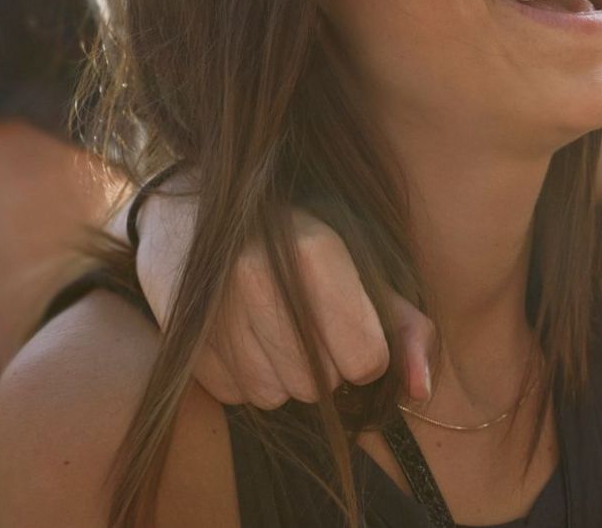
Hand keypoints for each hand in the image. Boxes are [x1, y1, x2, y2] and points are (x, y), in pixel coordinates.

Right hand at [135, 189, 435, 407]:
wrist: (193, 205)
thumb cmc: (298, 233)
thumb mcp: (362, 258)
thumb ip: (405, 324)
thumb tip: (421, 392)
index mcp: (314, 249)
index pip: (365, 360)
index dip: (368, 352)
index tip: (352, 325)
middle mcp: (257, 277)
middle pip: (320, 384)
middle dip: (326, 365)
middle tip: (310, 321)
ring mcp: (211, 310)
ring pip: (276, 396)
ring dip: (285, 375)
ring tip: (275, 325)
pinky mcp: (181, 337)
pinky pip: (235, 396)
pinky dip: (247, 377)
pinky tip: (243, 334)